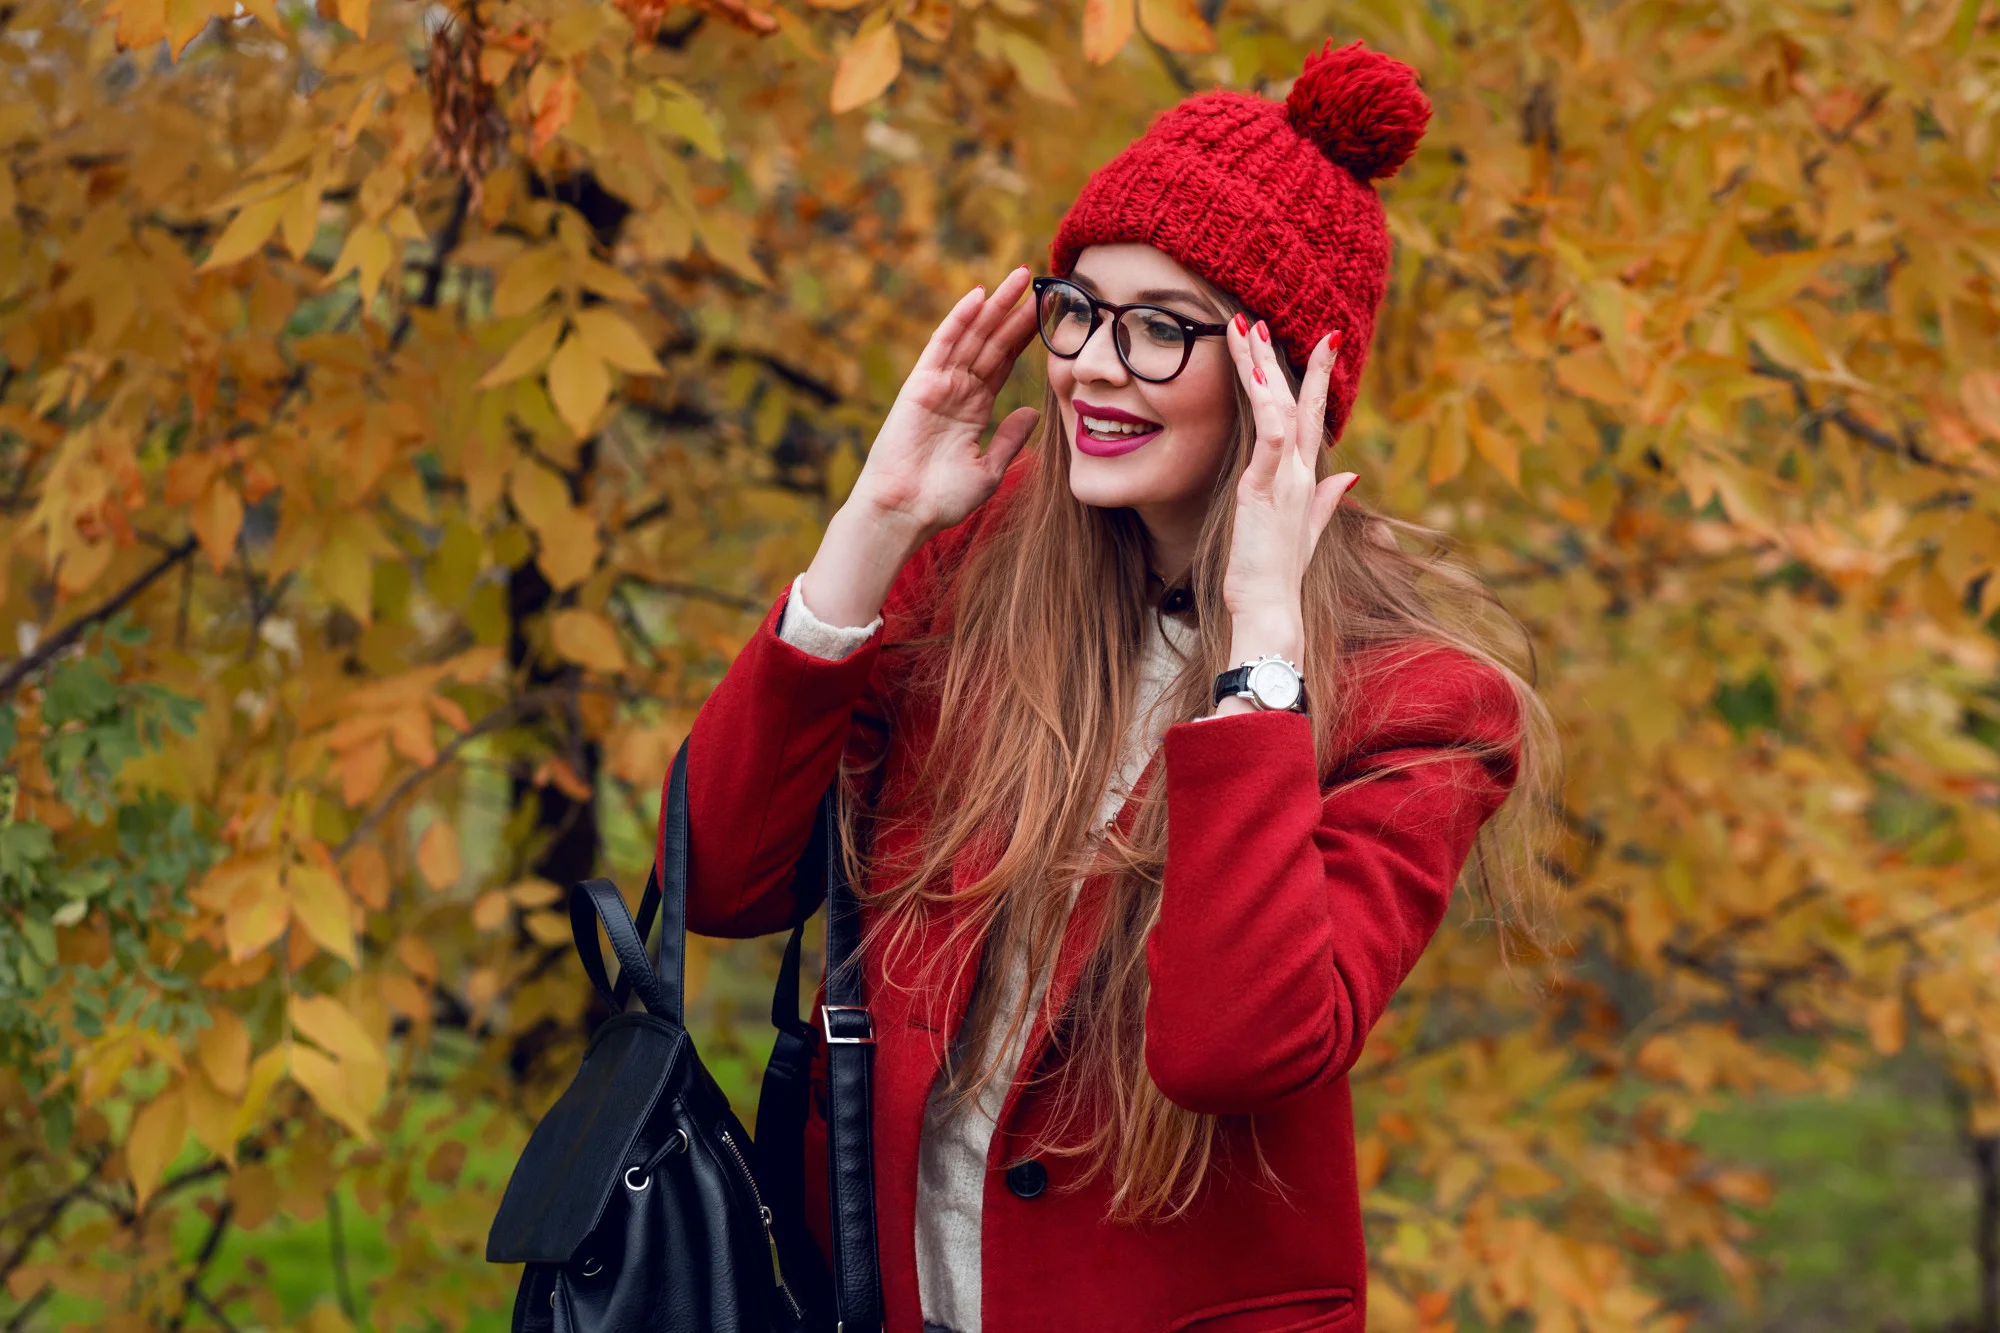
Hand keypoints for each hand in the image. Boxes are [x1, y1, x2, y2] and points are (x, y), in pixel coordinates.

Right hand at [846, 266, 1042, 541]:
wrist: (905, 511)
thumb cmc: (941, 499)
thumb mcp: (989, 469)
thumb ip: (1010, 438)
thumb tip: (1031, 411)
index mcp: (973, 408)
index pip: (1003, 363)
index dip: (1024, 337)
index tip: (1048, 314)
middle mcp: (957, 390)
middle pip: (991, 341)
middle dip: (1014, 311)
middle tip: (1040, 280)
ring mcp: (938, 384)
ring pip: (972, 335)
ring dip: (994, 305)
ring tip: (1020, 277)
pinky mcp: (920, 384)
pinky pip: (942, 344)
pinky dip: (959, 319)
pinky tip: (978, 296)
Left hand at [1220, 317, 1356, 660]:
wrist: (1272, 609)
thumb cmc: (1279, 574)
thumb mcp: (1308, 531)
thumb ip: (1328, 500)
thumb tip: (1350, 476)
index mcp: (1307, 480)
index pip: (1311, 417)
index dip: (1311, 379)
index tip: (1313, 343)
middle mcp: (1300, 473)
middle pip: (1296, 403)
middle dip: (1282, 358)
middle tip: (1264, 319)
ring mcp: (1286, 480)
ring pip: (1279, 409)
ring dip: (1262, 367)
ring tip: (1246, 330)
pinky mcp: (1264, 490)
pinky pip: (1270, 440)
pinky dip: (1267, 407)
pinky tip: (1255, 376)